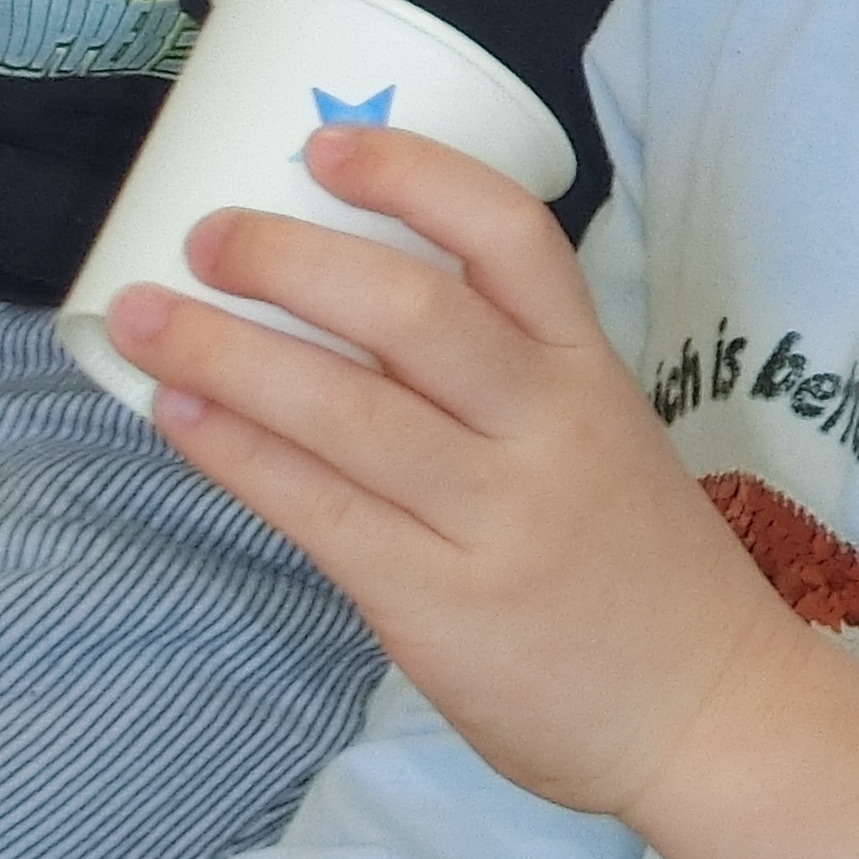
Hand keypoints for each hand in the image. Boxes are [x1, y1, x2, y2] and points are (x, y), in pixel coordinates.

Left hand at [107, 123, 858, 858]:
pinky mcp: (438, 602)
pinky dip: (237, 452)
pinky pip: (319, 509)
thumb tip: (344, 316)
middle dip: (292, 259)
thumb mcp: (605, 444)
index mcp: (595, 375)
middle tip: (209, 235)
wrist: (711, 710)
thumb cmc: (645, 572)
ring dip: (227, 351)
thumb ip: (505, 386)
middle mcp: (550, 433)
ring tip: (147, 316)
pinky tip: (181, 414)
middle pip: (414, 312)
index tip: (327, 148)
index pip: (516, 241)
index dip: (416, 178)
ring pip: (347, 409)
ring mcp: (495, 520)